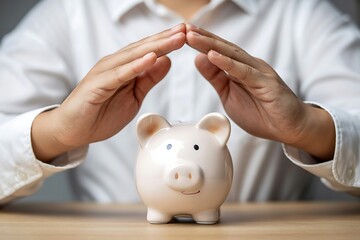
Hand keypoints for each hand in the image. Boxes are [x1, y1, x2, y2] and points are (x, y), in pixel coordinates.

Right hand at [32, 24, 185, 161]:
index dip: (169, 42)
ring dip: (156, 46)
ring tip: (176, 38)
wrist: (73, 130)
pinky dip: (136, 66)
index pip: (150, 50)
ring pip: (134, 56)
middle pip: (144, 48)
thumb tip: (167, 60)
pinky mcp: (97, 85)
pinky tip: (152, 58)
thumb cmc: (101, 113)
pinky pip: (120, 74)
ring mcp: (105, 72)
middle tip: (187, 29)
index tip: (189, 34)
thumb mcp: (134, 96)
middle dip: (167, 38)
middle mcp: (115, 64)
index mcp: (125, 66)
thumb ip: (148, 78)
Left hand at [186, 24, 334, 160]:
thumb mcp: (229, 95)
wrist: (289, 128)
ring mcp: (258, 72)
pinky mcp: (266, 83)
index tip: (182, 34)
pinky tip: (213, 55)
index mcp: (239, 68)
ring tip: (192, 36)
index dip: (200, 43)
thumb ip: (216, 78)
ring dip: (210, 45)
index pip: (217, 52)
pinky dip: (228, 63)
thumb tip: (198, 59)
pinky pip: (244, 72)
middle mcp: (248, 65)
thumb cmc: (261, 112)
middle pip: (222, 49)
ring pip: (231, 55)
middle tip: (184, 28)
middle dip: (202, 38)